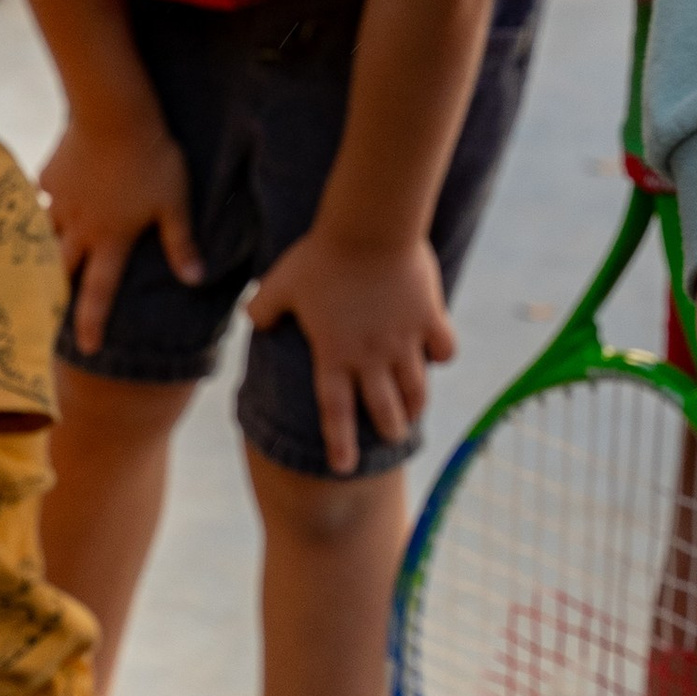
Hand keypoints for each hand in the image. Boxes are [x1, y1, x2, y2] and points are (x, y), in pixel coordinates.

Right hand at [41, 103, 199, 356]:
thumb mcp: (174, 203)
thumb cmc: (152, 159)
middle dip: (54, 293)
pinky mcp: (48, 176)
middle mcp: (79, 228)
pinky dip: (42, 202)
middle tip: (47, 312)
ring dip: (43, 250)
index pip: (99, 292)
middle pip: (60, 270)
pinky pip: (40, 196)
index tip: (87, 349)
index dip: (92, 323)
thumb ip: (181, 243)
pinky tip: (41, 199)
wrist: (113, 113)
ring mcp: (59, 202)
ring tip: (35, 262)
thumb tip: (196, 280)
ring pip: (44, 235)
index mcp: (111, 239)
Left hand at [247, 226, 452, 476]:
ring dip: (415, 405)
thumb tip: (253, 320)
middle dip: (387, 429)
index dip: (339, 443)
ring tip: (413, 413)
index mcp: (334, 355)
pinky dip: (441, 356)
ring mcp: (404, 340)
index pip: (335, 412)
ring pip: (416, 388)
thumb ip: (264, 308)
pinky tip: (437, 355)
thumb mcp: (280, 282)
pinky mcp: (430, 318)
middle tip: (390, 436)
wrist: (369, 228)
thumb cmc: (320, 256)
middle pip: (384, 409)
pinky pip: (443, 349)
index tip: (344, 467)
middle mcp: (371, 356)